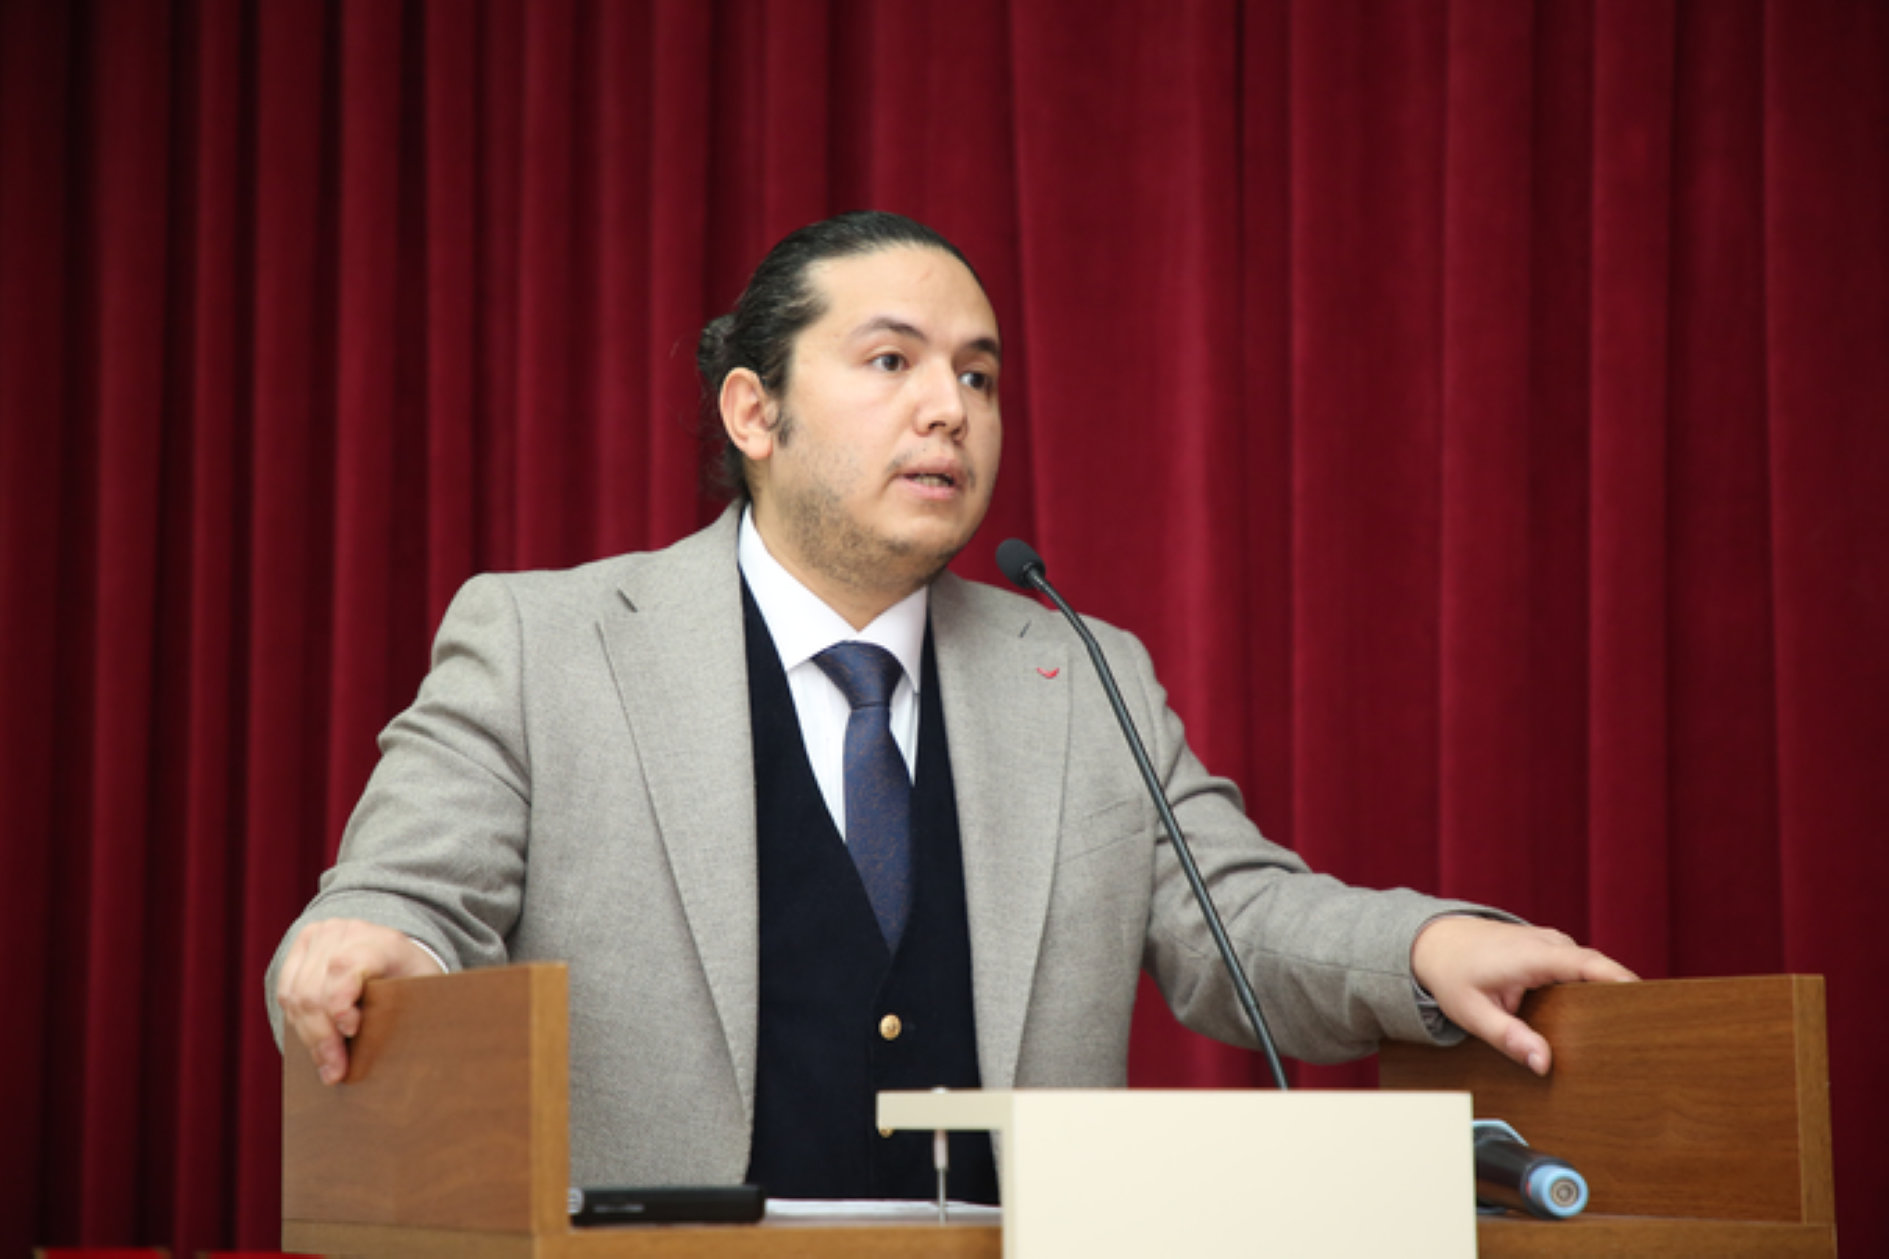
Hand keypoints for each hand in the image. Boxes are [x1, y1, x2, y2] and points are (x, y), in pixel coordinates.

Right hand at [275, 918, 442, 1084]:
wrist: (399, 954)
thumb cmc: (415, 982)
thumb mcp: (425, 995)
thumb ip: (409, 1015)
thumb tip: (391, 1060)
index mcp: (385, 941)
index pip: (347, 966)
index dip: (340, 1002)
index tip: (351, 1032)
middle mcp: (348, 932)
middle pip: (316, 989)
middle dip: (322, 1037)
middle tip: (335, 1071)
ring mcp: (322, 935)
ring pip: (296, 995)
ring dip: (309, 1037)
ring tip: (327, 1065)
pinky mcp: (302, 945)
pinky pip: (286, 991)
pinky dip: (298, 1023)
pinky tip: (315, 1044)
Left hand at [1410, 917, 1635, 1075]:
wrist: (1434, 942)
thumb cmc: (1451, 974)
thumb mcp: (1472, 1012)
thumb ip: (1508, 1038)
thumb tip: (1542, 1063)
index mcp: (1534, 955)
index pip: (1589, 964)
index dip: (1621, 981)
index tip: (1650, 1001)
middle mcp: (1549, 942)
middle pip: (1599, 969)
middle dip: (1623, 996)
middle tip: (1646, 1030)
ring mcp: (1552, 943)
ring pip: (1590, 969)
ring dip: (1608, 993)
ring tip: (1628, 1028)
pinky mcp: (1551, 949)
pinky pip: (1579, 967)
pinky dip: (1591, 986)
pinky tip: (1599, 1016)